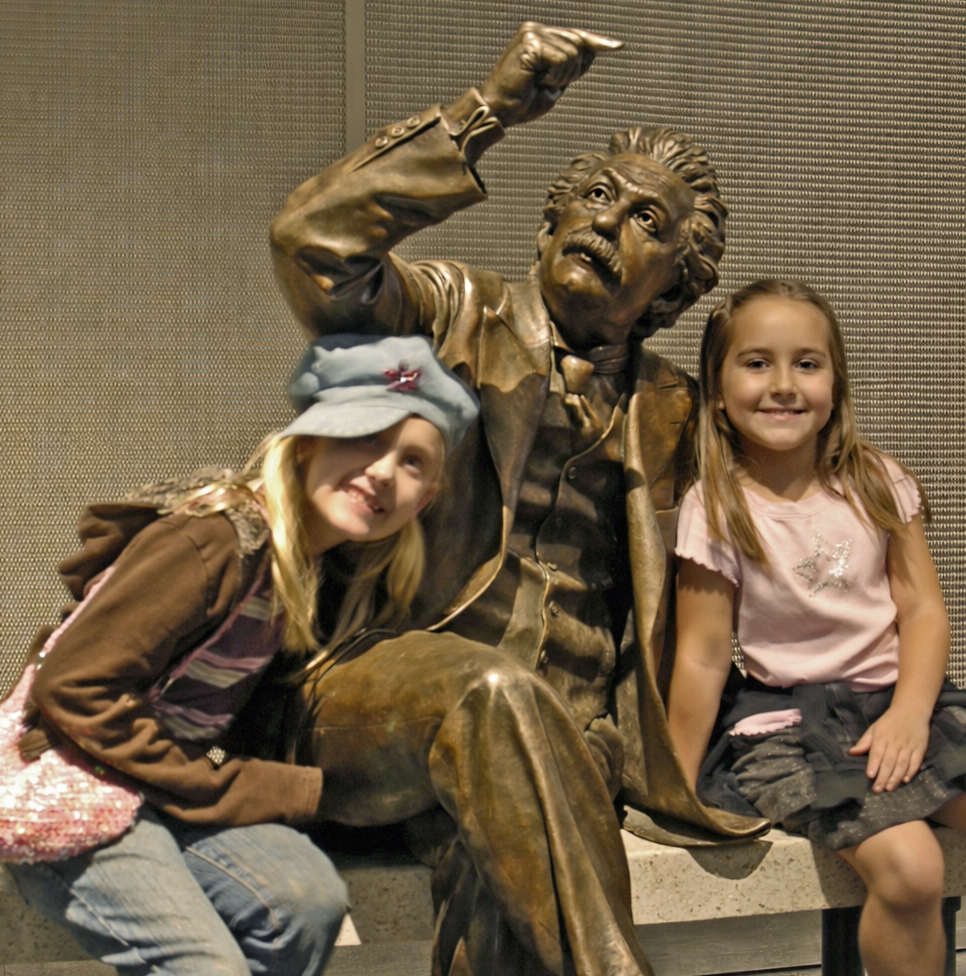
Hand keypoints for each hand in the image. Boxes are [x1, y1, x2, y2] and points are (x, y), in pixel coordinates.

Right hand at [479, 22, 622, 127]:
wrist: (499, 111)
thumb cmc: (521, 102)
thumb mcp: (555, 83)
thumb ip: (571, 67)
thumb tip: (592, 52)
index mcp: (540, 37)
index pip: (576, 36)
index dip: (598, 42)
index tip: (618, 46)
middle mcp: (536, 29)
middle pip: (578, 43)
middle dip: (573, 70)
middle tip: (548, 84)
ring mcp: (533, 33)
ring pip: (572, 53)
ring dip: (562, 76)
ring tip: (541, 83)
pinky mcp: (531, 42)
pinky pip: (561, 59)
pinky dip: (555, 76)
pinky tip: (538, 81)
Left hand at [848, 705, 931, 792]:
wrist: (911, 710)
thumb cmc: (889, 722)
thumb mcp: (874, 728)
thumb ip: (864, 742)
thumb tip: (851, 752)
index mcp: (881, 737)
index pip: (877, 753)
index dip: (873, 765)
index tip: (870, 776)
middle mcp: (895, 742)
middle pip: (889, 762)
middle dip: (883, 776)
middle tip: (878, 789)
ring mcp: (909, 746)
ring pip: (902, 764)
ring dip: (896, 777)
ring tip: (889, 788)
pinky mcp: (920, 748)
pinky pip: (916, 762)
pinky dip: (911, 771)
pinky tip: (905, 780)